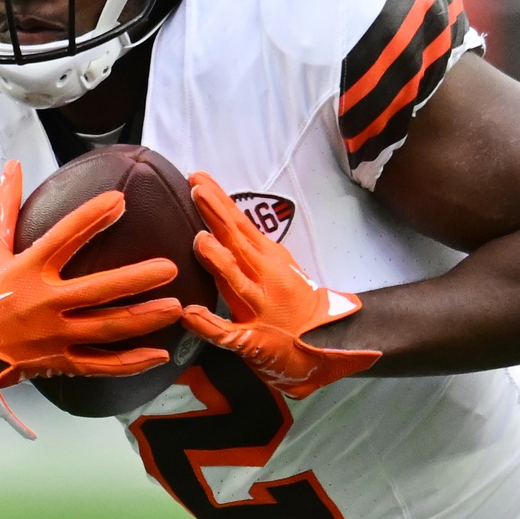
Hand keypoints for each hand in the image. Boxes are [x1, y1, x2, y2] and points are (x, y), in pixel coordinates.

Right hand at [0, 161, 183, 387]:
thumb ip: (3, 208)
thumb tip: (14, 166)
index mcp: (25, 271)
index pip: (62, 238)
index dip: (90, 219)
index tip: (120, 200)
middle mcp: (42, 304)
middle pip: (96, 290)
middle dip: (134, 280)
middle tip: (170, 268)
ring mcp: (53, 336)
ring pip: (105, 329)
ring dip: (143, 319)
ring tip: (177, 308)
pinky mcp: (59, 362)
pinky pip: (100, 365)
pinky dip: (130, 363)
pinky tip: (159, 354)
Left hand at [181, 171, 380, 398]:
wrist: (327, 340)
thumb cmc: (294, 301)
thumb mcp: (276, 265)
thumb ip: (248, 245)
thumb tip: (220, 218)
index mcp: (268, 258)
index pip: (240, 224)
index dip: (220, 201)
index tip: (198, 178)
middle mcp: (265, 278)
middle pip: (238, 243)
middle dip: (217, 216)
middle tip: (197, 190)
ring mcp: (260, 308)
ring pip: (236, 281)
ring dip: (219, 261)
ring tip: (200, 240)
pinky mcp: (253, 339)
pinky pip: (228, 332)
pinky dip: (209, 324)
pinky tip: (192, 314)